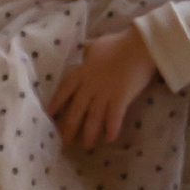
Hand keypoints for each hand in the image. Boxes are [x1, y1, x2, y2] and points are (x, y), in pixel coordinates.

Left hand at [51, 27, 159, 146]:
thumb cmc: (119, 43)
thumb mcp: (96, 45)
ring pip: (92, 118)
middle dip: (69, 128)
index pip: (64, 90)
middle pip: (75, 110)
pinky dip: (111, 129)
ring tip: (86, 145)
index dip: (56, 103)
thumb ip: (88, 53)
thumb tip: (83, 52)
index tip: (48, 115)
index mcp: (82, 72)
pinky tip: (109, 139)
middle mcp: (89, 85)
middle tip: (65, 141)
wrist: (141, 45)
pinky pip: (113, 118)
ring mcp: (104, 93)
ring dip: (89, 134)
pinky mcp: (120, 99)